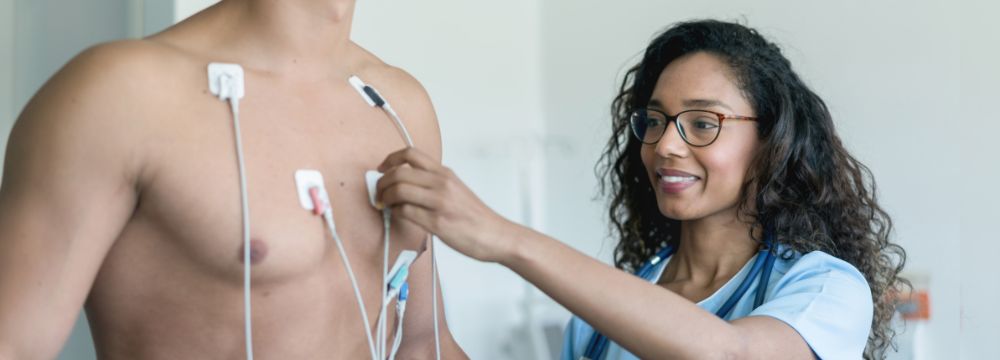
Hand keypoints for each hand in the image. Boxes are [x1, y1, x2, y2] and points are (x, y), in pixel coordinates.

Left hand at [376, 148, 516, 262]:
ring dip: (385, 198)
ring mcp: (439, 203)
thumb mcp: (456, 189)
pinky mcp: (437, 222)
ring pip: (399, 191)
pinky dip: (395, 213)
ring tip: (385, 205)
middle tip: (379, 192)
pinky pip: (405, 212)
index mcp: (445, 173)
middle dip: (382, 183)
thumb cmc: (475, 216)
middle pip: (399, 172)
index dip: (390, 159)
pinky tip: (397, 215)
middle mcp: (442, 184)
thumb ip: (434, 182)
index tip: (381, 169)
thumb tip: (405, 182)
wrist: (495, 235)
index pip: (410, 154)